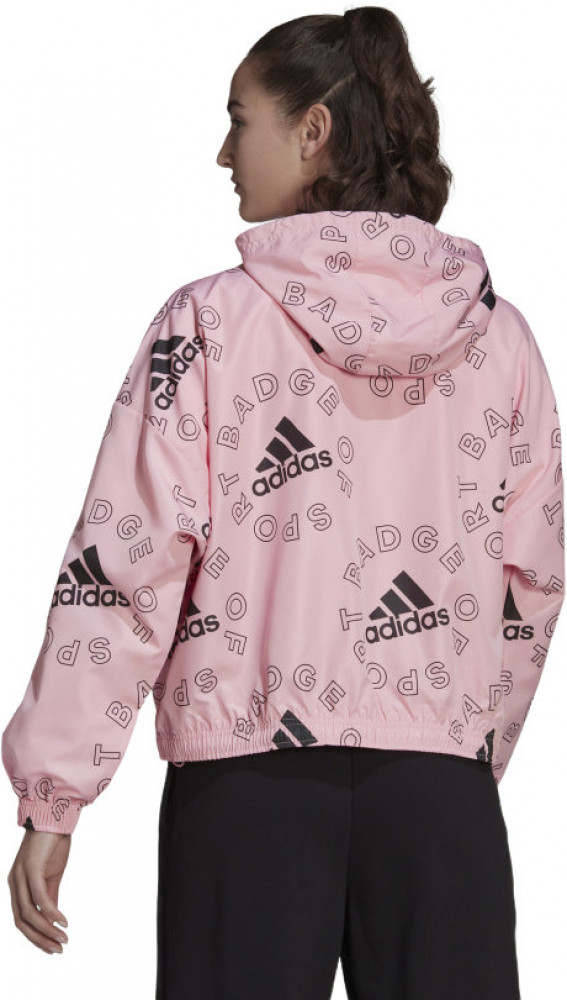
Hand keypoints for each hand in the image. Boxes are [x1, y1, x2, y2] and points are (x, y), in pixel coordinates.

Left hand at [7, 829, 70, 953]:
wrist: (56, 816)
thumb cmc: (53, 844)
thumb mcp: (52, 876)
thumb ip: (50, 897)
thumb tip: (53, 920)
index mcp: (17, 885)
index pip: (21, 919)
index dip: (36, 937)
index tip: (53, 947)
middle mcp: (14, 883)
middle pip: (21, 921)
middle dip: (40, 939)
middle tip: (59, 949)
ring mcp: (20, 876)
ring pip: (28, 913)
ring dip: (46, 930)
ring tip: (63, 939)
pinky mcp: (31, 868)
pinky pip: (39, 898)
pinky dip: (50, 913)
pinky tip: (63, 921)